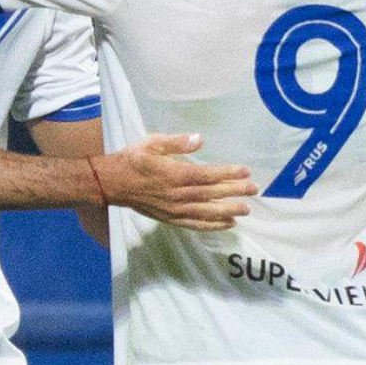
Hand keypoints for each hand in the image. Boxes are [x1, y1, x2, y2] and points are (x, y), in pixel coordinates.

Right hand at [92, 133, 256, 231]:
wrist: (111, 183)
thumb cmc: (132, 159)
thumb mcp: (152, 143)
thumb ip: (177, 142)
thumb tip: (199, 139)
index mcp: (174, 174)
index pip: (208, 175)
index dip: (228, 173)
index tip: (245, 170)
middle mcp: (177, 195)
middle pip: (211, 194)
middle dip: (235, 191)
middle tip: (254, 189)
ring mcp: (174, 209)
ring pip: (207, 212)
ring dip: (228, 210)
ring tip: (247, 209)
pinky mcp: (171, 218)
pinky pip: (196, 224)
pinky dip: (213, 225)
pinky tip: (228, 224)